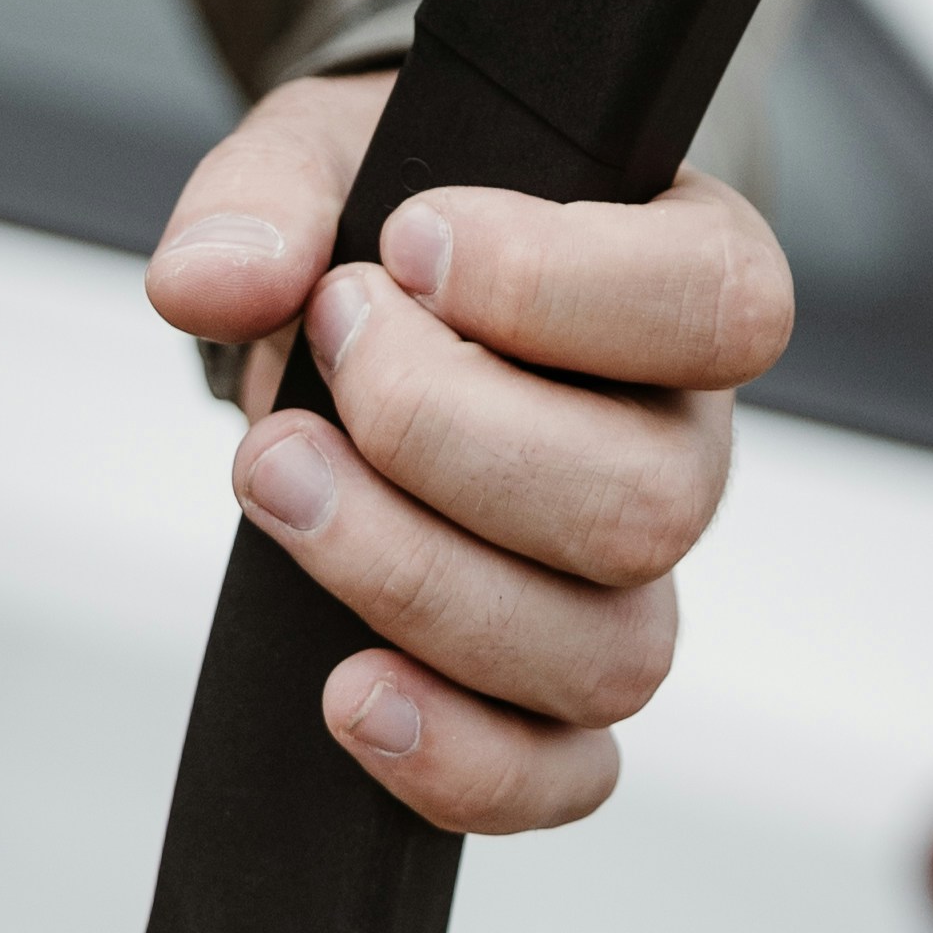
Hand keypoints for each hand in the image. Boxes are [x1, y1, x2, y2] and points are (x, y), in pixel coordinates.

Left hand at [145, 75, 794, 830]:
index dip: (559, 287)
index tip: (406, 243)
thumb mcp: (329, 155)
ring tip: (276, 477)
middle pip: (649, 502)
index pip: (723, 305)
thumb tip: (210, 284)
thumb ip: (267, 197)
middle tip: (323, 341)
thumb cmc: (387, 218)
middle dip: (444, 433)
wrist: (368, 298)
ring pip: (609, 653)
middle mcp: (686, 442)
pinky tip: (349, 693)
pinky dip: (460, 762)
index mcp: (689, 278)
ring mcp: (633, 582)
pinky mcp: (558, 690)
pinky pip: (565, 777)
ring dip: (417, 579)